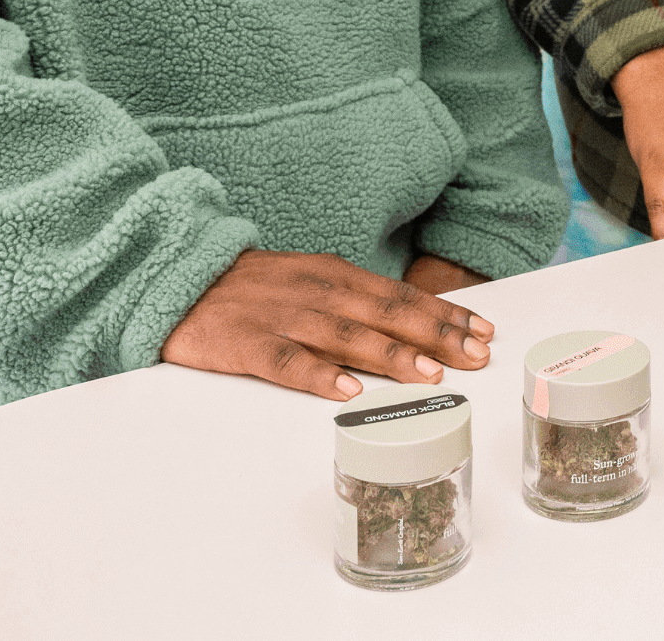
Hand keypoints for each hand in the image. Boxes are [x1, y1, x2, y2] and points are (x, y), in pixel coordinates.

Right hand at [161, 248, 493, 400]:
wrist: (180, 276)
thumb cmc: (253, 288)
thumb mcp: (311, 282)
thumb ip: (355, 302)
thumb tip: (412, 325)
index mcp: (334, 275)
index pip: (400, 295)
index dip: (444, 313)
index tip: (482, 331)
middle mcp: (316, 291)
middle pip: (384, 313)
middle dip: (434, 334)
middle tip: (474, 356)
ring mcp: (282, 316)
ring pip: (345, 336)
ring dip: (390, 354)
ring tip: (428, 374)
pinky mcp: (248, 342)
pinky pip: (287, 360)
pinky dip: (318, 374)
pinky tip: (345, 389)